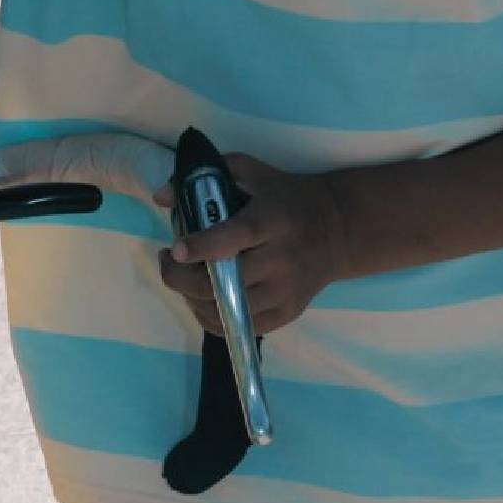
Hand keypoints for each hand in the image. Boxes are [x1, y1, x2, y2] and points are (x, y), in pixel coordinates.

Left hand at [155, 153, 345, 336]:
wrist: (339, 230)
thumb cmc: (288, 198)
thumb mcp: (255, 174)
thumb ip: (209, 177)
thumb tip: (162, 196)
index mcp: (273, 222)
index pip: (234, 239)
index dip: (201, 247)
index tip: (174, 249)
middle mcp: (281, 261)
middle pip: (223, 283)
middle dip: (182, 278)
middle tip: (167, 262)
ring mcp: (285, 292)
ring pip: (225, 310)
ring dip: (192, 299)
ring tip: (183, 279)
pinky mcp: (287, 313)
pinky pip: (238, 328)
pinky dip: (212, 318)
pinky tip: (202, 300)